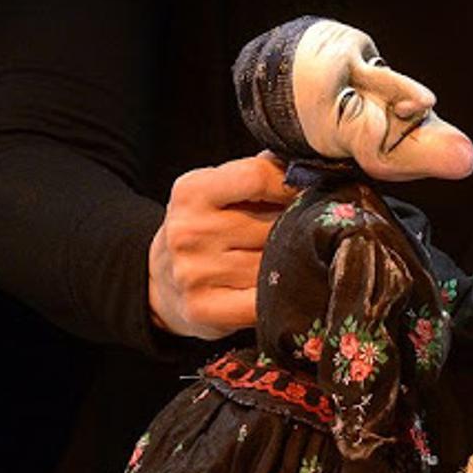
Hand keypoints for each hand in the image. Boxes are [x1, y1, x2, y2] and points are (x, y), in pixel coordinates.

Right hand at [148, 154, 296, 337]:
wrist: (159, 281)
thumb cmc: (205, 228)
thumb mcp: (218, 189)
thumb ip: (261, 171)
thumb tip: (312, 162)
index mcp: (192, 191)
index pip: (258, 177)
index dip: (294, 186)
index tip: (312, 195)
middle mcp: (189, 230)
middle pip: (273, 225)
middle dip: (298, 229)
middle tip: (310, 234)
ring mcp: (194, 272)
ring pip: (273, 264)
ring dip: (292, 264)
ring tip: (290, 262)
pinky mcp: (203, 309)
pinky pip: (263, 302)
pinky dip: (281, 296)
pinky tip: (282, 289)